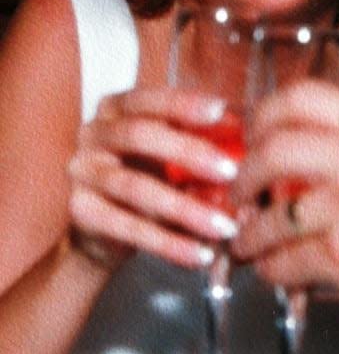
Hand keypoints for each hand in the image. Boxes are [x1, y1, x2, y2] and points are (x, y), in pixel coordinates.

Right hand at [67, 88, 240, 268]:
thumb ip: (197, 141)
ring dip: (186, 209)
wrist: (102, 230)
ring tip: (223, 226)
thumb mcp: (169, 153)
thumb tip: (243, 137)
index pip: (149, 99)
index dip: (184, 104)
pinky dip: (169, 244)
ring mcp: (82, 172)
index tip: (221, 110)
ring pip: (136, 188)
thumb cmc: (147, 175)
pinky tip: (200, 254)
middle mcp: (93, 133)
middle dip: (190, 152)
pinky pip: (129, 228)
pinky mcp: (80, 213)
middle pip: (140, 136)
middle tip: (231, 172)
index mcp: (115, 108)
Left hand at [231, 83, 338, 353]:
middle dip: (244, 174)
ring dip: (250, 234)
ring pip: (272, 215)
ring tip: (247, 241)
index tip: (253, 133)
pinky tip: (276, 270)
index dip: (264, 114)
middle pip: (274, 148)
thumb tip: (304, 149)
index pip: (302, 97)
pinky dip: (272, 270)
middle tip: (239, 189)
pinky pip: (287, 261)